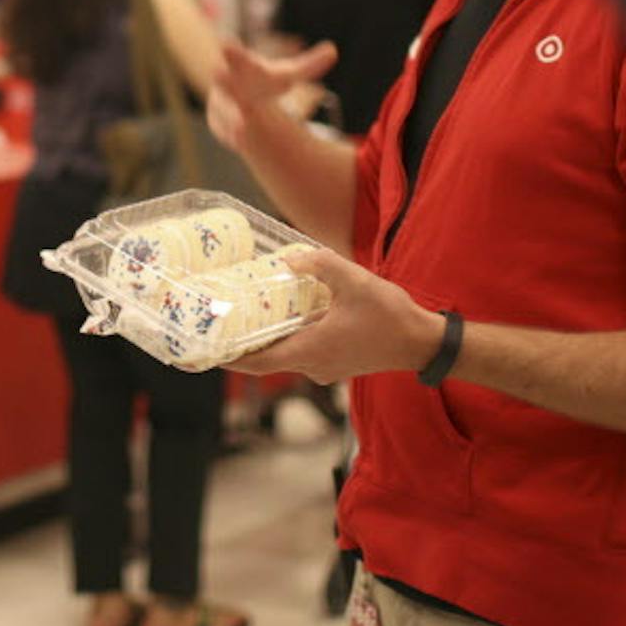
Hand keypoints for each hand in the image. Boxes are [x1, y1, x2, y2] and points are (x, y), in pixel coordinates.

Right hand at [207, 40, 337, 150]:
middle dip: (223, 77)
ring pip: (225, 110)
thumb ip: (309, 65)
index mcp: (244, 67)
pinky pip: (225, 130)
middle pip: (225, 80)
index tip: (227, 41)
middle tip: (217, 70)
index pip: (239, 58)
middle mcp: (228, 83)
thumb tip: (333, 50)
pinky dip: (232, 134)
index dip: (234, 52)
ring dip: (232, 116)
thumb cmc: (264, 82)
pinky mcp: (219, 123)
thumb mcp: (285, 75)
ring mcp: (221, 103)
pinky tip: (241, 141)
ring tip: (241, 126)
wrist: (236, 96)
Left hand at [226, 246, 446, 382]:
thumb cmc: (390, 316)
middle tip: (220, 327)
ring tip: (248, 318)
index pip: (257, 362)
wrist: (421, 342)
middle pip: (266, 360)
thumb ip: (321, 265)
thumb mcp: (355, 281)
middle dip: (242, 346)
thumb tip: (290, 258)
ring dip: (267, 341)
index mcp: (310, 350)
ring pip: (285, 356)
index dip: (228, 358)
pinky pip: (303, 354)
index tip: (204, 352)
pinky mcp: (337, 364)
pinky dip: (289, 340)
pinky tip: (288, 318)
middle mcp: (313, 366)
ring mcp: (325, 368)